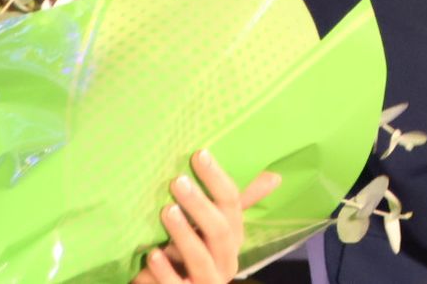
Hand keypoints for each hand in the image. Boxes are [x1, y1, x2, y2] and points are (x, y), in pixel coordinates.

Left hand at [131, 150, 281, 283]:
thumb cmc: (193, 256)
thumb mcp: (214, 231)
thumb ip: (234, 205)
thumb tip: (274, 176)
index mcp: (234, 239)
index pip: (233, 205)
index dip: (217, 179)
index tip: (199, 155)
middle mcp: (226, 261)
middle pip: (219, 231)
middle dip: (199, 205)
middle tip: (177, 181)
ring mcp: (209, 281)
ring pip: (200, 258)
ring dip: (183, 234)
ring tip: (166, 211)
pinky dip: (164, 271)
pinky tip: (152, 254)